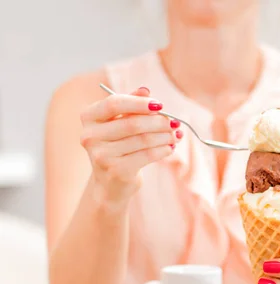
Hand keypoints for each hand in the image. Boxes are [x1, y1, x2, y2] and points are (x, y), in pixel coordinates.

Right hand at [79, 86, 183, 206]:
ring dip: (165, 136)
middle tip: (175, 123)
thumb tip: (146, 90)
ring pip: (143, 140)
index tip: (160, 105)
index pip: (114, 103)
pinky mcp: (116, 170)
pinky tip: (170, 147)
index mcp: (89, 118)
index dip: (139, 102)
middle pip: (132, 123)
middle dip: (159, 122)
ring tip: (176, 135)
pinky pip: (147, 155)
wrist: (111, 184)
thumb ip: (131, 105)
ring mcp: (102, 155)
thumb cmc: (118, 147)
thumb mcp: (120, 123)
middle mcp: (90, 136)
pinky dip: (163, 150)